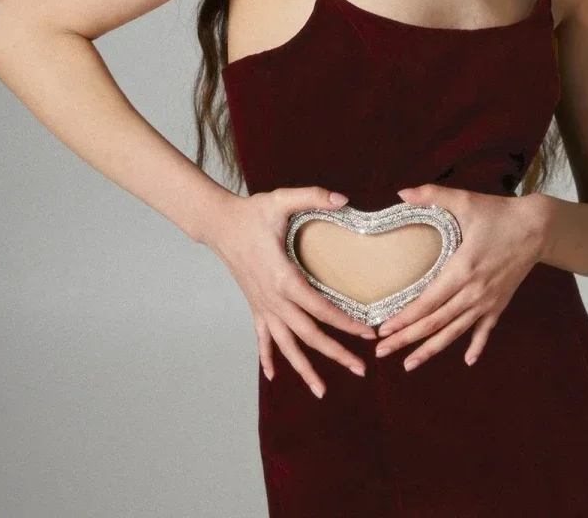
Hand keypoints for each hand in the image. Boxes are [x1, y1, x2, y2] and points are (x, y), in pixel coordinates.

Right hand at [203, 187, 376, 397]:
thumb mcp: (282, 199)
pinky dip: (267, 358)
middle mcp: (273, 299)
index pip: (321, 309)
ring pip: (286, 345)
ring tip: (321, 391)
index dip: (345, 323)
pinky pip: (262, 338)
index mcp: (284, 278)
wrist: (219, 224)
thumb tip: (343, 199)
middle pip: (308, 335)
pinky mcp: (255, 305)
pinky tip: (273, 376)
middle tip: (360, 369)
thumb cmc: (252, 212)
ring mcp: (263, 306)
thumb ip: (314, 196)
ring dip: (304, 368)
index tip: (368, 334)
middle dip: (335, 354)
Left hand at [374, 183, 544, 370]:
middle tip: (381, 352)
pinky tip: (467, 361)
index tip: (382, 331)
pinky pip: (485, 329)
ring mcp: (488, 301)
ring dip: (430, 350)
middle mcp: (473, 292)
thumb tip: (401, 192)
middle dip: (406, 339)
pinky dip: (477, 346)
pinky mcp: (500, 303)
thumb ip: (431, 195)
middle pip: (435, 323)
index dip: (404, 319)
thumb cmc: (499, 213)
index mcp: (461, 270)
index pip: (427, 302)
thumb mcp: (465, 200)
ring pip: (454, 332)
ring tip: (408, 364)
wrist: (539, 227)